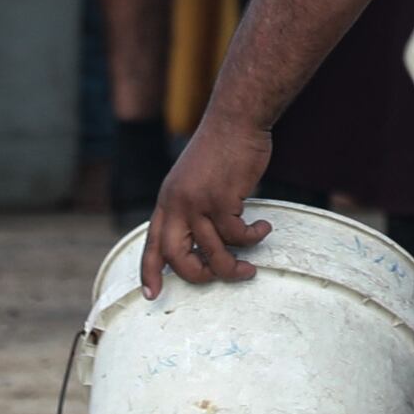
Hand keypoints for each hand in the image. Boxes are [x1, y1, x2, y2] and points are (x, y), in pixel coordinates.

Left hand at [142, 112, 278, 293]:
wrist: (235, 119)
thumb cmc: (221, 148)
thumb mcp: (193, 179)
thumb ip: (191, 206)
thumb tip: (203, 239)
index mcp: (168, 201)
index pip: (152, 243)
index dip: (150, 271)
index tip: (152, 294)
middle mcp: (177, 204)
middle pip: (177, 257)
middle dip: (198, 276)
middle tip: (219, 277)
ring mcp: (198, 202)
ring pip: (213, 253)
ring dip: (235, 267)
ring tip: (251, 266)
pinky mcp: (222, 199)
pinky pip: (238, 236)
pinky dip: (253, 238)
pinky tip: (263, 227)